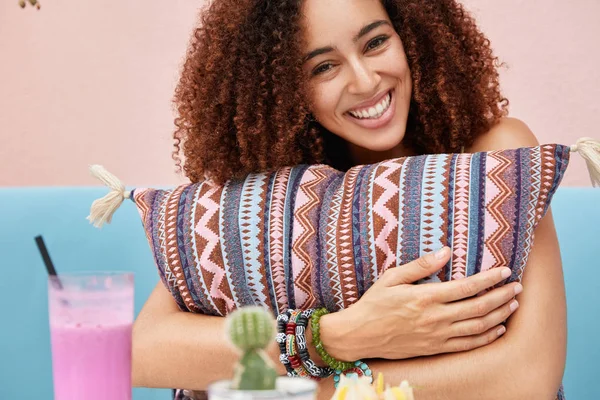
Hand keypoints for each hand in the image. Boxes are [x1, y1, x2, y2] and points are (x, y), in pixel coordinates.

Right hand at [319, 247, 520, 360]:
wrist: (360, 335)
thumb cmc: (374, 303)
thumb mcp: (392, 278)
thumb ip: (420, 265)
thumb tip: (446, 251)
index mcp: (425, 297)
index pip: (466, 287)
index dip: (489, 279)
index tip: (504, 271)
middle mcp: (435, 318)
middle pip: (478, 307)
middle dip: (501, 296)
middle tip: (517, 286)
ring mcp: (437, 336)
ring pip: (478, 327)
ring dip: (500, 315)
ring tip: (514, 304)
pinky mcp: (435, 349)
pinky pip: (468, 345)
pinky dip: (487, 337)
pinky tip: (498, 329)